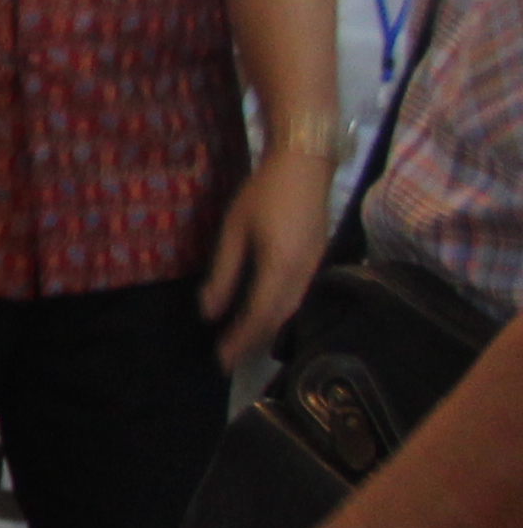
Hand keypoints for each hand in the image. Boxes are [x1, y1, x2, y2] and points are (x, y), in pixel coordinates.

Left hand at [203, 141, 336, 368]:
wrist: (305, 165)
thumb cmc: (264, 193)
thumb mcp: (234, 231)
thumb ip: (224, 274)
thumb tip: (209, 313)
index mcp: (281, 267)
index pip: (258, 315)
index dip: (239, 340)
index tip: (220, 360)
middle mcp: (303, 274)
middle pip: (278, 319)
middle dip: (252, 343)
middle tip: (228, 362)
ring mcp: (316, 268)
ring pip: (292, 312)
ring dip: (267, 331)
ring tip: (242, 346)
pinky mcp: (319, 261)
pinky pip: (299, 298)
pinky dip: (280, 315)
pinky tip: (266, 319)